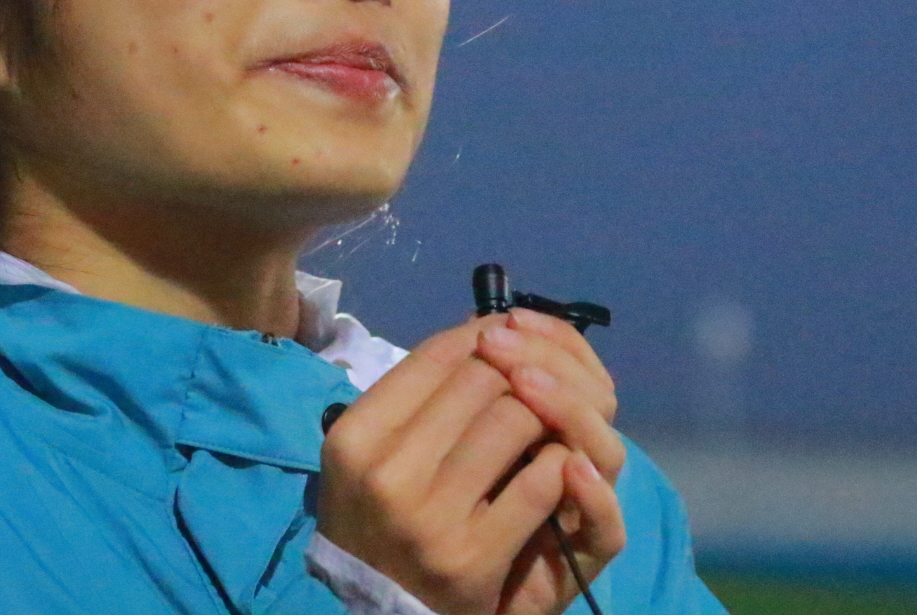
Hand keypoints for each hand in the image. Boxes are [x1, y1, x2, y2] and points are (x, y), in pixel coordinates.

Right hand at [316, 312, 625, 614]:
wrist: (377, 612)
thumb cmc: (375, 519)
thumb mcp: (369, 454)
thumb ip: (414, 396)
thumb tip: (485, 329)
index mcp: (354, 437)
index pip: (436, 355)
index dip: (484, 334)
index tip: (509, 335)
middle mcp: (387, 472)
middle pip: (483, 379)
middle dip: (521, 371)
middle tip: (537, 380)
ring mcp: (431, 517)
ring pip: (517, 419)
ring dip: (548, 414)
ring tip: (549, 421)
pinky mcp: (474, 556)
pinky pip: (541, 482)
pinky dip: (562, 465)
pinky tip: (561, 467)